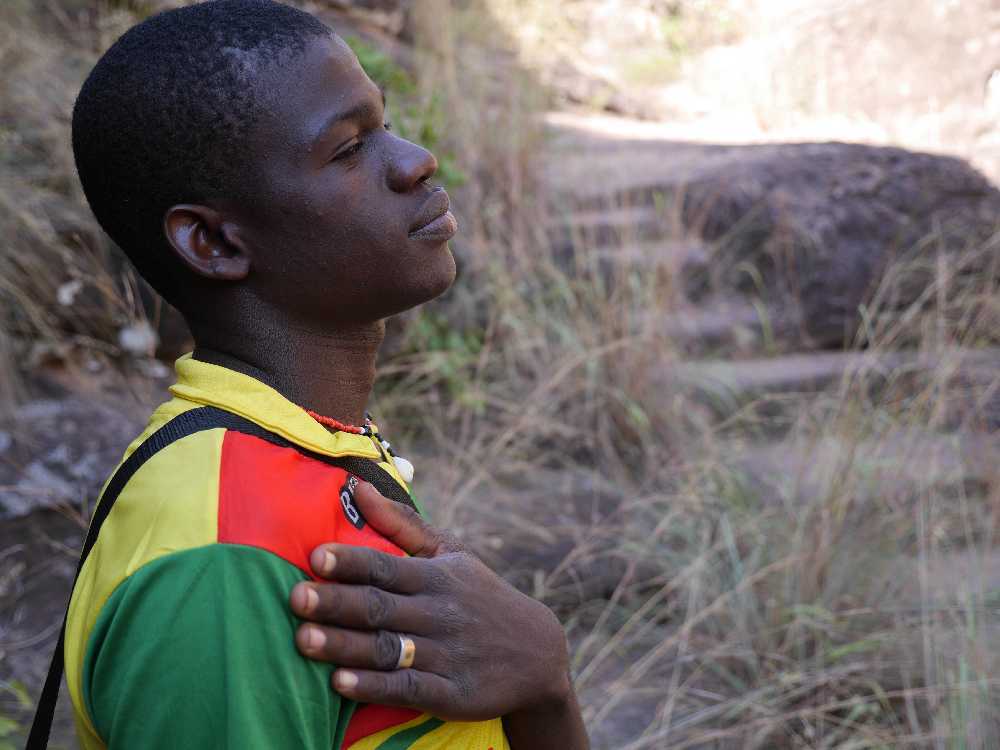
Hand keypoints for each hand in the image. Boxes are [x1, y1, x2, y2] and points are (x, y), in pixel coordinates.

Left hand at [287, 481, 574, 722]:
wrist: (537, 652)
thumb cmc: (479, 595)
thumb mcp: (451, 554)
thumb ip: (401, 524)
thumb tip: (355, 485)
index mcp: (436, 577)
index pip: (387, 567)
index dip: (351, 562)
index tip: (315, 557)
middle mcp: (439, 613)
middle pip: (381, 607)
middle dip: (337, 602)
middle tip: (294, 598)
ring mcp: (446, 655)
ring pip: (387, 649)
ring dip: (345, 646)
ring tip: (303, 640)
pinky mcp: (452, 693)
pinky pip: (408, 689)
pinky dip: (375, 687)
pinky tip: (342, 683)